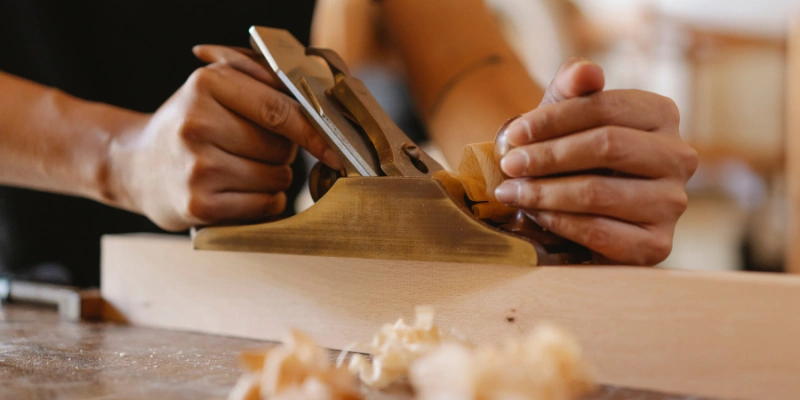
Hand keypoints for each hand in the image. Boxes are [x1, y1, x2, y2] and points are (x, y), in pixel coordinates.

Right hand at [108, 46, 341, 230]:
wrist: (134, 165)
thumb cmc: (188, 124)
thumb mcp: (214, 86)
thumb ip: (262, 79)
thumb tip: (318, 97)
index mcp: (207, 84)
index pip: (280, 109)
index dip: (314, 130)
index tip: (335, 145)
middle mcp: (198, 124)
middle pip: (281, 147)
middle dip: (283, 152)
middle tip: (256, 150)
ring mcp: (197, 167)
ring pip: (276, 178)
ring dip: (273, 178)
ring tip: (242, 169)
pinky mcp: (200, 205)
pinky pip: (264, 204)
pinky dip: (265, 201)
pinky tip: (240, 191)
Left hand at [494, 58, 697, 264]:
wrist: (573, 207)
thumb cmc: (569, 153)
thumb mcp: (564, 115)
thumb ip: (571, 86)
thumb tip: (585, 71)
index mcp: (662, 115)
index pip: (606, 107)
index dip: (554, 119)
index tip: (513, 133)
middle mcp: (678, 157)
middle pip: (607, 145)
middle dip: (547, 156)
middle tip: (508, 165)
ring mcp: (672, 203)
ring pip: (598, 192)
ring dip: (544, 192)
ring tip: (510, 192)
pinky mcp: (657, 245)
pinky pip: (599, 231)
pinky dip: (558, 222)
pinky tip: (534, 214)